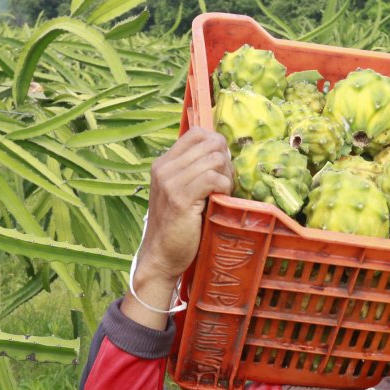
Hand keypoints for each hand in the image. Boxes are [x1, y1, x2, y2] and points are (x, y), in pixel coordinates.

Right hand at [123, 128, 232, 327]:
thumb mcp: (180, 192)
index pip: (196, 134)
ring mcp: (171, 182)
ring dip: (227, 175)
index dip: (216, 144)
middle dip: (225, 160)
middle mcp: (164, 168)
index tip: (221, 165)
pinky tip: (220, 199)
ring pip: (214, 159)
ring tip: (223, 192)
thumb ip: (194, 171)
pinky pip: (214, 178)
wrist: (162, 256)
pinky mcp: (181, 198)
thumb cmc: (178, 226)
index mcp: (164, 163)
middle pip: (210, 143)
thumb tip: (223, 153)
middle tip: (225, 182)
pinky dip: (224, 187)